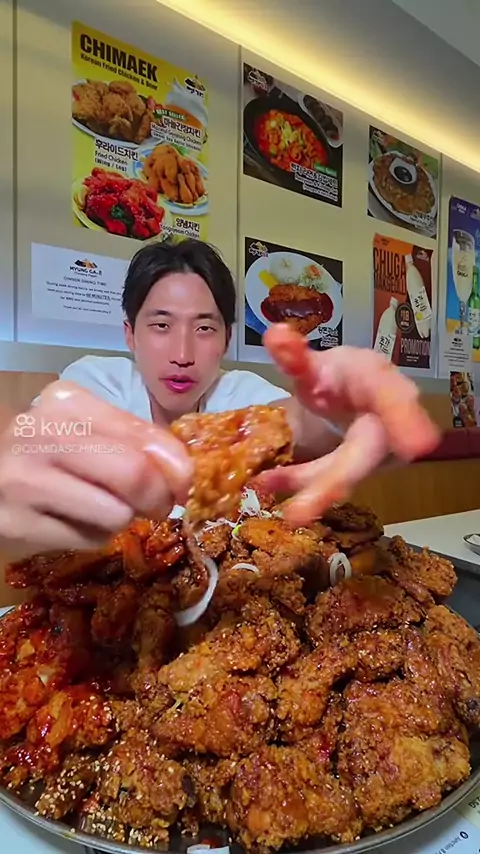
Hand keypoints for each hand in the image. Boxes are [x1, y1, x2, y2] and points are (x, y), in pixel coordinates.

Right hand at [0, 380, 192, 555]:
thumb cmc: (50, 451)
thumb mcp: (90, 429)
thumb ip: (138, 441)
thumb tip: (184, 475)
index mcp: (67, 402)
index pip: (145, 438)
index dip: (177, 468)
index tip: (182, 484)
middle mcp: (41, 434)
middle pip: (134, 475)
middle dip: (158, 498)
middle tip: (156, 506)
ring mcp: (25, 480)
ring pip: (116, 514)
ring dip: (122, 519)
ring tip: (100, 508)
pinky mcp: (18, 524)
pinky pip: (88, 540)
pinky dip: (93, 536)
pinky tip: (73, 520)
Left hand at [260, 324, 439, 525]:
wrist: (349, 394)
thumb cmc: (340, 376)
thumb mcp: (317, 363)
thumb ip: (296, 355)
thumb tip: (276, 334)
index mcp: (379, 383)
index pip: (394, 399)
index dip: (406, 421)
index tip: (417, 446)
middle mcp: (387, 422)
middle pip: (366, 455)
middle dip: (334, 482)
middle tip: (302, 511)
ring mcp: (376, 450)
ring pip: (347, 475)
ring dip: (314, 491)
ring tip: (285, 509)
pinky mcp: (360, 469)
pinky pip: (333, 481)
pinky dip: (304, 486)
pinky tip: (272, 485)